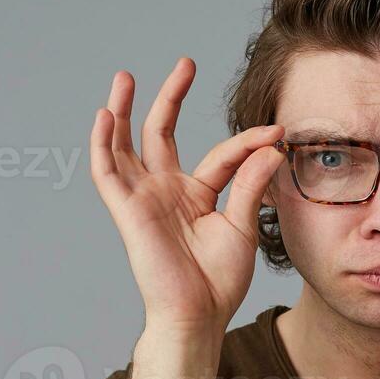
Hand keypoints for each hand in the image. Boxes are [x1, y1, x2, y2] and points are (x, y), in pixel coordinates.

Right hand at [90, 60, 285, 333]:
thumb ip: (251, 185)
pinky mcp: (127, 211)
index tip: (278, 133)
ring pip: (126, 145)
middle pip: (162, 134)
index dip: (249, 142)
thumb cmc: (218, 281)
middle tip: (185, 63)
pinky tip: (106, 115)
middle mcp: (167, 191)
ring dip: (124, 111)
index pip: (222, 156)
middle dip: (171, 97)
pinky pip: (106, 173)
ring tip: (124, 77)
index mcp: (197, 196)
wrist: (198, 314)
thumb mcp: (243, 226)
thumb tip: (272, 148)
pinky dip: (102, 144)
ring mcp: (145, 199)